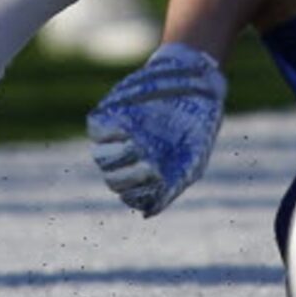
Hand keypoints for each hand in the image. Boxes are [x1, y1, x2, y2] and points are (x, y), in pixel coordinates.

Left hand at [86, 43, 227, 216]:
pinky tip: (127, 131)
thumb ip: (173, 186)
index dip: (137, 195)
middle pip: (113, 180)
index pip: (130, 196)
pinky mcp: (113, 113)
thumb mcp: (193, 159)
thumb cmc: (198, 124)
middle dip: (128, 178)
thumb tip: (147, 213)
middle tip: (149, 165)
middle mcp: (129, 158)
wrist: (197, 83)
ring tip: (136, 146)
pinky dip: (107, 134)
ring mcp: (118, 136)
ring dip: (115, 159)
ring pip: (102, 158)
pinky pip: (97, 129)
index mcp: (148, 173)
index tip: (156, 181)